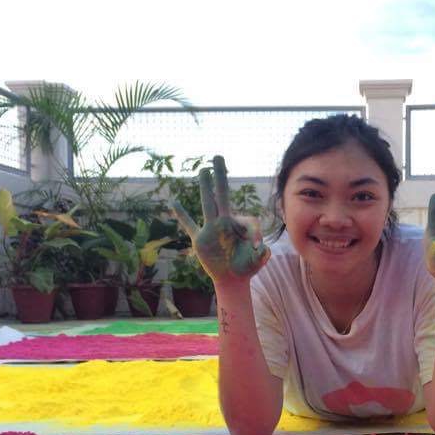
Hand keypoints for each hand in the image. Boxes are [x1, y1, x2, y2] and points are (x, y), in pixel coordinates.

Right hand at [169, 155, 269, 282]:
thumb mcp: (256, 261)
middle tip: (218, 157)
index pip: (246, 220)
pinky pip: (189, 226)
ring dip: (205, 187)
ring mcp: (211, 229)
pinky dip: (181, 215)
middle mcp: (224, 222)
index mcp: (239, 226)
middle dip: (220, 176)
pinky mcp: (200, 240)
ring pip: (207, 204)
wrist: (232, 278)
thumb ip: (260, 255)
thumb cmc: (246, 268)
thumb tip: (262, 248)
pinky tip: (173, 203)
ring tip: (203, 170)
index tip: (256, 247)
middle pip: (221, 194)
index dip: (253, 234)